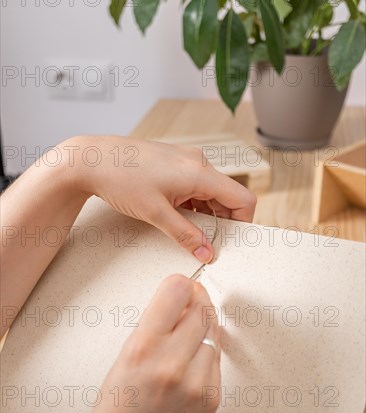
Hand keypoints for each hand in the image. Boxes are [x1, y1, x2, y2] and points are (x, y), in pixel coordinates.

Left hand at [66, 135, 256, 262]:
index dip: (242, 223)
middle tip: (206, 242)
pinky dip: (193, 203)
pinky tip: (176, 215)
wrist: (91, 159)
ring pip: (212, 192)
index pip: (243, 199)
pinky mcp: (175, 162)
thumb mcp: (155, 214)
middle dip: (222, 221)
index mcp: (200, 172)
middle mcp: (199, 162)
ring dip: (206, 213)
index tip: (230, 242)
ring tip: (187, 230)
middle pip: (228, 196)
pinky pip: (196, 185)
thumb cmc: (121, 179)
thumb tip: (207, 253)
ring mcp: (187, 160)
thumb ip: (186, 235)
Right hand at [82, 274, 220, 412]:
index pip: (176, 292)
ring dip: (202, 329)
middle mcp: (172, 364)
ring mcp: (196, 383)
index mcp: (142, 348)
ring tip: (184, 342)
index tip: (182, 287)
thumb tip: (180, 299)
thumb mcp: (122, 359)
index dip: (180, 285)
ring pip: (213, 333)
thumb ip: (153, 327)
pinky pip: (216, 360)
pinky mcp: (212, 398)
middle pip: (201, 309)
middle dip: (196, 301)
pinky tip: (189, 365)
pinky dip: (206, 354)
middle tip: (190, 303)